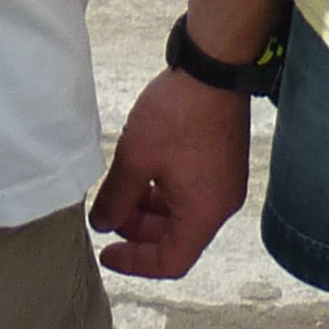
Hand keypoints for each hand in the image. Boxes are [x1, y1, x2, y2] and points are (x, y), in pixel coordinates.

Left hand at [87, 70, 248, 279]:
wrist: (213, 66)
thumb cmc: (177, 114)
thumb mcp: (135, 158)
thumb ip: (115, 198)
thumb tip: (102, 224)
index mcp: (204, 214)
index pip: (171, 262)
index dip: (135, 262)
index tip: (107, 253)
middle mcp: (221, 206)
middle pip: (178, 238)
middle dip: (140, 232)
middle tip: (109, 214)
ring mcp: (226, 183)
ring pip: (184, 214)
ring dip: (151, 209)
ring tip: (122, 190)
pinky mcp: (224, 163)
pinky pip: (193, 192)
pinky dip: (166, 191)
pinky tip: (144, 171)